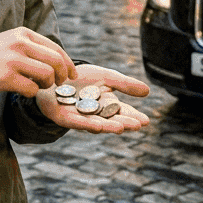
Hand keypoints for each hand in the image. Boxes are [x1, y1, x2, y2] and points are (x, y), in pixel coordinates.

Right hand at [0, 27, 76, 97]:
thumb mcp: (10, 42)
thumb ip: (32, 47)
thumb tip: (58, 61)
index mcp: (22, 33)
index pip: (55, 47)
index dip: (68, 63)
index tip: (72, 74)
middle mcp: (19, 43)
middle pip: (55, 61)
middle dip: (62, 75)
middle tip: (60, 84)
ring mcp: (12, 60)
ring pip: (47, 75)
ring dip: (46, 85)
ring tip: (37, 86)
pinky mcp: (5, 77)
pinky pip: (31, 89)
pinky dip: (30, 93)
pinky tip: (21, 90)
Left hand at [33, 65, 151, 134]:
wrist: (54, 74)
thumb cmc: (81, 77)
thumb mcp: (106, 77)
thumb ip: (124, 84)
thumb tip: (147, 91)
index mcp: (106, 105)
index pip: (123, 112)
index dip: (134, 117)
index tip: (145, 121)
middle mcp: (95, 114)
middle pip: (112, 120)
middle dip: (124, 122)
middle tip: (137, 125)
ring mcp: (80, 117)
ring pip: (96, 124)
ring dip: (109, 127)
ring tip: (122, 128)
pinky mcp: (63, 117)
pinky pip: (76, 122)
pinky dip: (87, 124)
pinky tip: (97, 126)